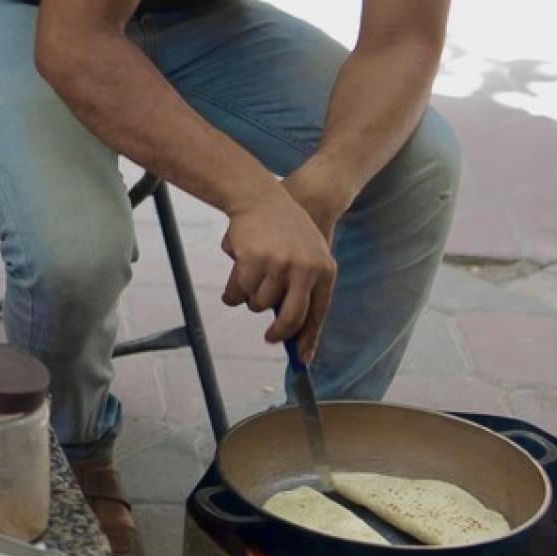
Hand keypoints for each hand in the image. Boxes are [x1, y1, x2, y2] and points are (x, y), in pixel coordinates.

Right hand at [220, 190, 336, 355]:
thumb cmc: (284, 230)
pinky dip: (232, 292)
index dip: (308, 339)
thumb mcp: (307, 254)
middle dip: (278, 334)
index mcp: (324, 268)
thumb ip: (305, 289)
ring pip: (259, 306)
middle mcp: (305, 268)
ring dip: (251, 299)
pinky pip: (238, 293)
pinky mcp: (253, 261)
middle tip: (270, 337)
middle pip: (291, 319)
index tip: (301, 359)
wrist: (260, 197)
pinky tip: (236, 274)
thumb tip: (297, 334)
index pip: (318, 313)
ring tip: (252, 277)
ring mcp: (278, 264)